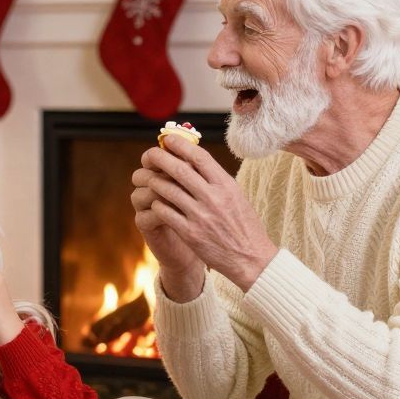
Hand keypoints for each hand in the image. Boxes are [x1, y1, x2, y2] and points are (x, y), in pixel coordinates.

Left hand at [134, 140, 278, 290]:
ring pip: (168, 190)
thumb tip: (192, 158)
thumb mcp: (236, 195)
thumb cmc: (243, 225)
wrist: (250, 259)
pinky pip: (165, 212)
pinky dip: (158, 203)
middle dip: (160, 158)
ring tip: (149, 177)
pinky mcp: (190, 233)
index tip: (168, 140)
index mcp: (226, 185)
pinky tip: (156, 201)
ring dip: (155, 181)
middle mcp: (213, 197)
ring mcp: (200, 215)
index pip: (199, 157)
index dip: (180, 145)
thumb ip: (215, 179)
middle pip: (179, 170)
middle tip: (148, 155)